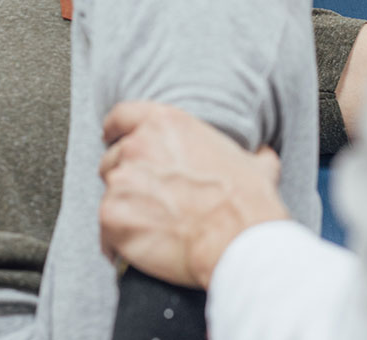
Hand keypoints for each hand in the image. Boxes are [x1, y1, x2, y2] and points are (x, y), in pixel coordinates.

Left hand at [98, 101, 289, 288]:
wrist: (238, 243)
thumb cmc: (246, 205)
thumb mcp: (256, 165)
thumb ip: (248, 154)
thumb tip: (260, 155)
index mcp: (166, 124)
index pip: (122, 116)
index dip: (116, 129)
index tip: (112, 137)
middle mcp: (137, 147)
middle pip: (114, 159)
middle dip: (128, 178)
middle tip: (151, 199)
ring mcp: (121, 181)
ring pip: (111, 194)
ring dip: (125, 209)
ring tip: (153, 228)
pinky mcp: (112, 216)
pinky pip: (106, 230)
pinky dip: (119, 241)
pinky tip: (141, 250)